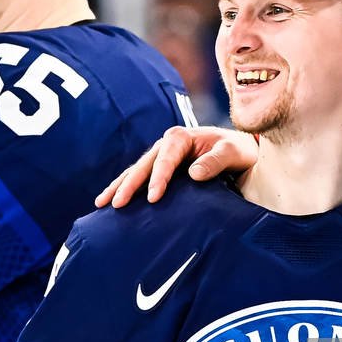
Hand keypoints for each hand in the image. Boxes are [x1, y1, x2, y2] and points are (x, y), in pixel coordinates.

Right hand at [95, 126, 257, 207]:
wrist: (240, 150)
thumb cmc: (237, 150)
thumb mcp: (232, 152)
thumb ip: (215, 161)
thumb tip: (194, 174)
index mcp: (180, 137)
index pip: (164, 160)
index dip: (157, 179)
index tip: (153, 198)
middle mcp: (166, 144)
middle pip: (142, 166)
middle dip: (128, 185)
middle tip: (116, 204)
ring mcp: (160, 156)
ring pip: (135, 172)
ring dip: (119, 187)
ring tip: (101, 203)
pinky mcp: (160, 168)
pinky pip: (139, 178)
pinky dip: (125, 188)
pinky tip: (112, 201)